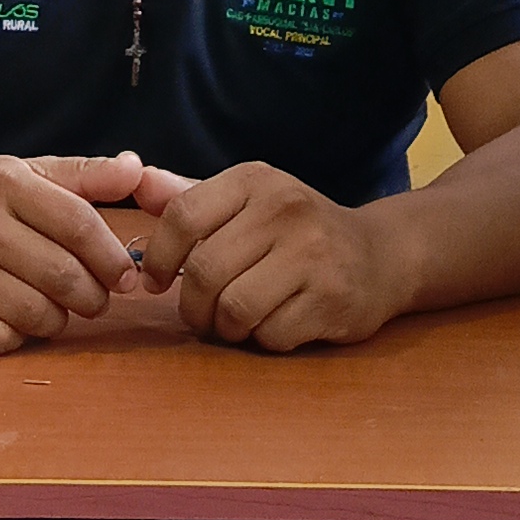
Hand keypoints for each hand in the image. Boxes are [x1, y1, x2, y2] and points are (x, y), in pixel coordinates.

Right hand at [0, 149, 184, 356]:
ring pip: (39, 314)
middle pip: (64, 275)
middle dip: (93, 296)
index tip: (125, 276)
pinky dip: (18, 336)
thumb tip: (137, 169)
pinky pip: (3, 339)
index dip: (112, 257)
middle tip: (94, 300)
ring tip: (50, 306)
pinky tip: (10, 317)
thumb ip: (84, 175)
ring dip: (57, 319)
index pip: (79, 224)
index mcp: (1, 180)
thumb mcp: (24, 176)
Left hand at [137, 162, 401, 350]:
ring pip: (234, 309)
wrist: (381, 254)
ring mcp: (313, 254)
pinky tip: (278, 323)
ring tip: (238, 321)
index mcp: (255, 181)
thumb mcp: (247, 201)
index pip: (182, 217)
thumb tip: (137, 182)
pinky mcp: (333, 299)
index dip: (157, 258)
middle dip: (191, 306)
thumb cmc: (297, 231)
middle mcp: (285, 210)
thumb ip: (189, 195)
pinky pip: (271, 334)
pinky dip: (265, 339)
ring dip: (226, 328)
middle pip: (203, 272)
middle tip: (199, 314)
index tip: (156, 281)